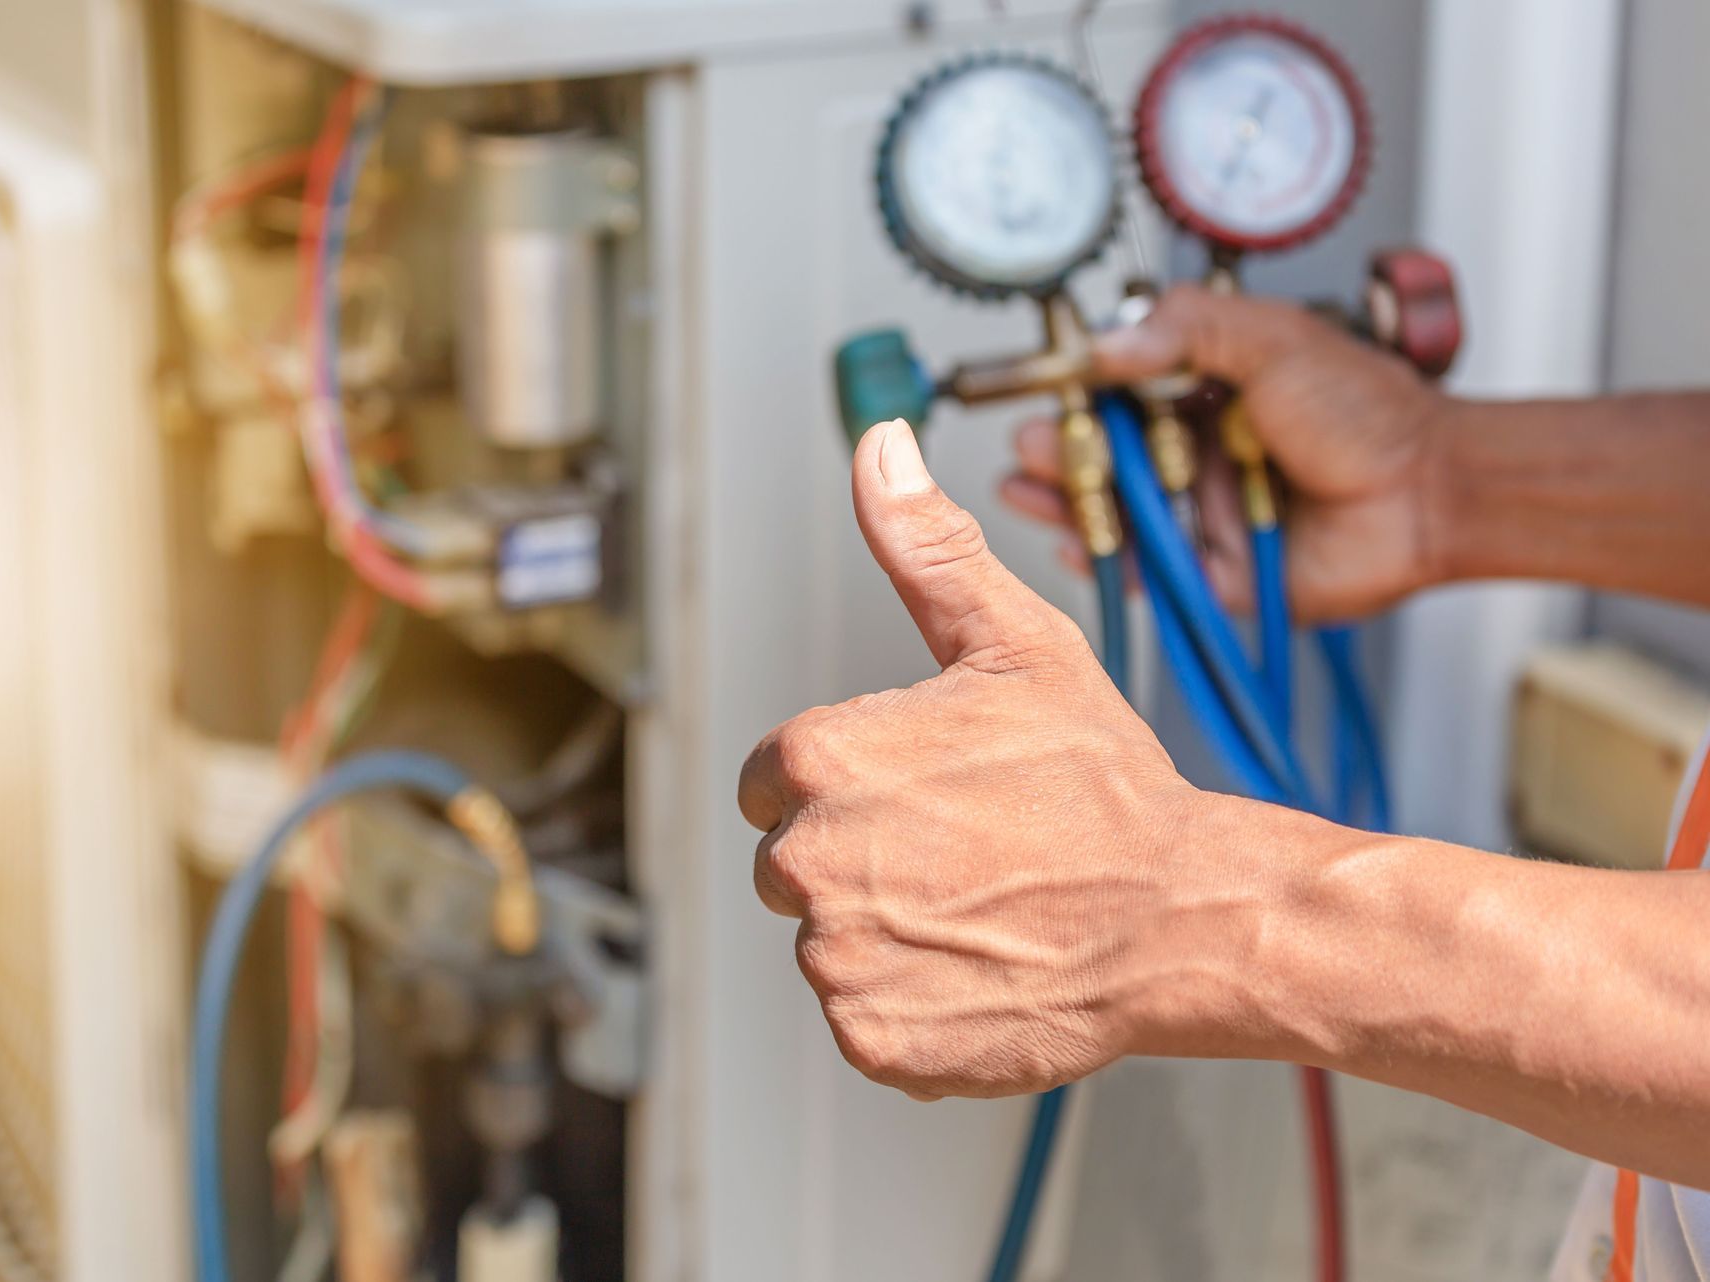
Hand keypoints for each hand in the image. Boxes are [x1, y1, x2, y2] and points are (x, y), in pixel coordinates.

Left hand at [738, 420, 1258, 1099]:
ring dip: (888, 932)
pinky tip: (979, 966)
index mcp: (818, 761)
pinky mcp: (873, 1037)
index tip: (920, 794)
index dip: (848, 785)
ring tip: (980, 907)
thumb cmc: (1103, 786)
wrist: (1181, 917)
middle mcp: (808, 861)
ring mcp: (839, 958)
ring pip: (829, 942)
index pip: (771, 782)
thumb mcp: (1014, 643)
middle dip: (860, 858)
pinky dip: (912, 1005)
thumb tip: (879, 449)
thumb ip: (924, 548)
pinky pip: (864, 1018)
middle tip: (963, 851)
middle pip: (792, 863)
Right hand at [999, 284, 1452, 621]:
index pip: (1120, 390)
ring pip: (1115, 512)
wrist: (1429, 490)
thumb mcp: (1272, 338)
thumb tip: (1105, 343)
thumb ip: (1187, 329)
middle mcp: (1195, 453)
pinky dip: (1103, 560)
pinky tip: (1070, 539)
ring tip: (1025, 487)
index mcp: (1205, 392)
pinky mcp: (1211, 572)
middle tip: (1028, 443)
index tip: (1042, 388)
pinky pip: (1144, 571)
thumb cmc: (1368, 412)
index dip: (1077, 392)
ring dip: (1064, 501)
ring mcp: (1200, 514)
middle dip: (1056, 451)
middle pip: (1104, 455)